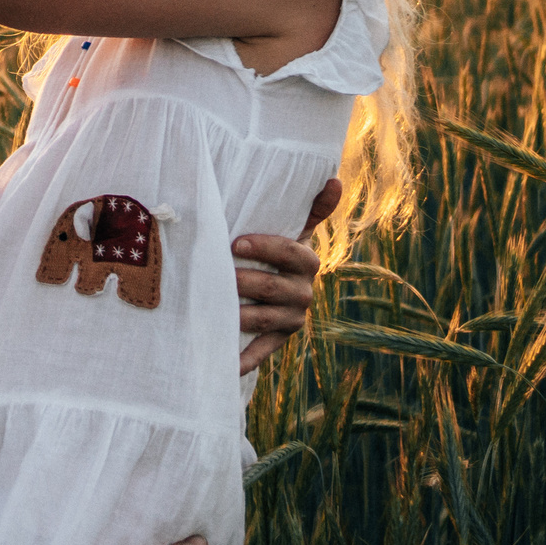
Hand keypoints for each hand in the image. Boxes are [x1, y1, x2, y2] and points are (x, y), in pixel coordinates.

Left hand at [233, 185, 333, 373]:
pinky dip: (246, 359)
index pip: (290, 253)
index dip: (265, 248)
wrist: (276, 282)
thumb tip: (333, 179)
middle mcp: (304, 293)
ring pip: (264, 319)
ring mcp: (291, 319)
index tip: (235, 244)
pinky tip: (227, 365)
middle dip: (244, 282)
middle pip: (273, 289)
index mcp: (306, 262)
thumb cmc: (274, 247)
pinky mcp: (278, 340)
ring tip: (212, 310)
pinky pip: (261, 352)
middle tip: (218, 276)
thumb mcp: (292, 226)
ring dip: (239, 316)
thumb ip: (310, 207)